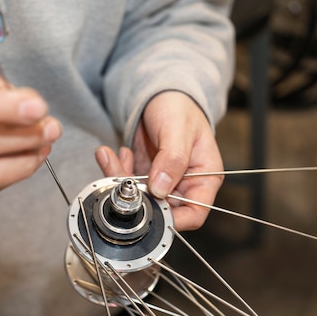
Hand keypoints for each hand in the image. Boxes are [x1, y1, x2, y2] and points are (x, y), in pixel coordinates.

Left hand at [96, 91, 222, 230]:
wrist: (161, 95)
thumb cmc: (179, 107)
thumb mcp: (178, 129)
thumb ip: (172, 159)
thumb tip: (161, 189)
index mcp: (205, 178)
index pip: (195, 213)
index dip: (174, 220)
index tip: (150, 213)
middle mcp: (185, 185)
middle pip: (162, 209)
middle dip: (137, 197)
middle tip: (119, 175)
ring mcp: (163, 183)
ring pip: (140, 199)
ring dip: (121, 182)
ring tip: (110, 158)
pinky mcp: (145, 177)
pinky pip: (128, 185)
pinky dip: (116, 172)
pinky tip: (114, 154)